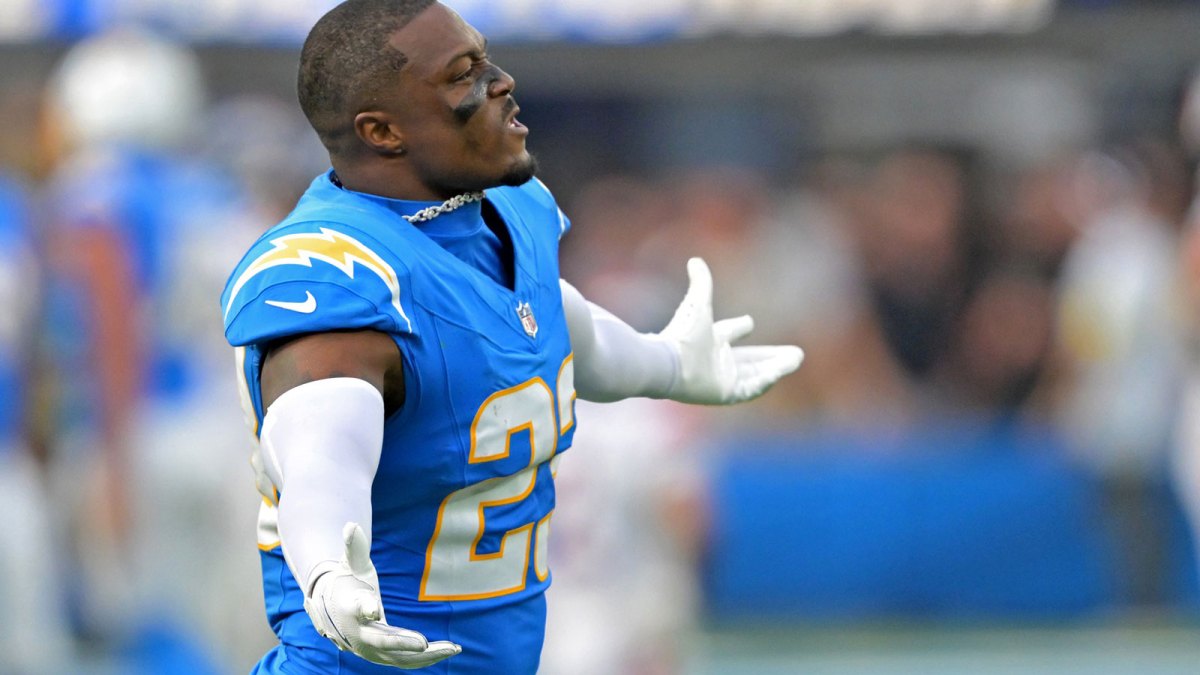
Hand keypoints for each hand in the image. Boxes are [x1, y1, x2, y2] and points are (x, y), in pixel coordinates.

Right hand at [304, 523, 461, 668]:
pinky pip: (406, 661)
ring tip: (452, 648)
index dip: (365, 608)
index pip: (357, 609)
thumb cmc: (348, 582)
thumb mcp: (351, 565)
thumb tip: (350, 525)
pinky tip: (449, 651)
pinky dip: (426, 659)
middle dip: (402, 642)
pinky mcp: (383, 656)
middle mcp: (358, 634)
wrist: (334, 611)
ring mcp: (370, 649)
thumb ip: (355, 548)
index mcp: (349, 607)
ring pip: (398, 657)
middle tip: (423, 642)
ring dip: (425, 656)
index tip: (373, 607)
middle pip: (380, 641)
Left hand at [659, 257, 803, 403]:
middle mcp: (716, 359)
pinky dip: (765, 381)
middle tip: (796, 353)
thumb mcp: (698, 304)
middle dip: (772, 356)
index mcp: (709, 339)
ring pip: (755, 374)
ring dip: (776, 367)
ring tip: (796, 359)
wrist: (668, 363)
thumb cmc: (682, 333)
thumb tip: (695, 259)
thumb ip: (701, 282)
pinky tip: (778, 372)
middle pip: (750, 359)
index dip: (739, 327)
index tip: (749, 322)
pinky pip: (750, 389)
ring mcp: (721, 378)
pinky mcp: (724, 393)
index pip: (729, 332)